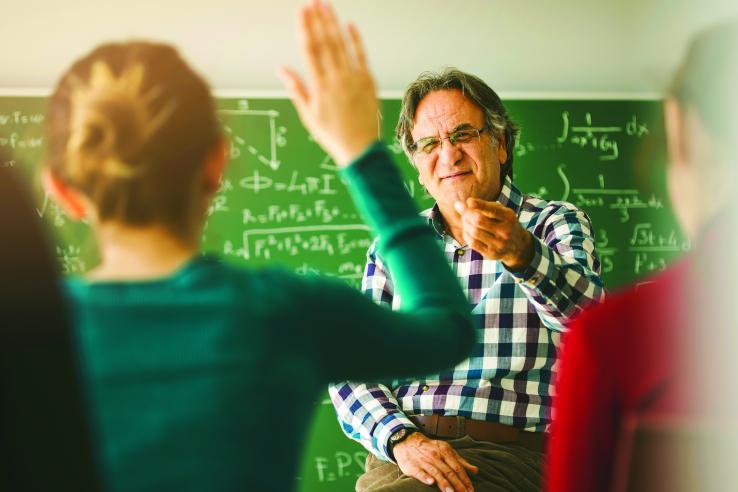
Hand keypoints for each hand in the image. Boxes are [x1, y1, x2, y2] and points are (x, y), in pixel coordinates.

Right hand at [278, 0, 378, 167]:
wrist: (361, 149)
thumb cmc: (333, 135)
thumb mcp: (309, 115)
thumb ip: (297, 89)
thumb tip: (281, 69)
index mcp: (320, 87)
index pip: (310, 51)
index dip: (305, 29)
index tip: (301, 12)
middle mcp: (337, 80)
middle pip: (325, 43)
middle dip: (317, 20)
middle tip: (312, 1)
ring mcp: (354, 79)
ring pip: (342, 45)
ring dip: (333, 23)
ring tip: (326, 6)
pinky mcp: (368, 82)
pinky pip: (362, 56)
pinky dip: (356, 40)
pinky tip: (349, 25)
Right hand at [393, 432, 477, 491]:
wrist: (408, 441)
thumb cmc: (429, 448)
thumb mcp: (446, 450)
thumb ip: (460, 461)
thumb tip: (475, 471)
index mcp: (445, 452)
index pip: (457, 467)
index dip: (465, 479)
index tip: (471, 490)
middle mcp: (435, 456)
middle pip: (449, 472)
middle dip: (458, 485)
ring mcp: (424, 461)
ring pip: (436, 473)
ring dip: (444, 483)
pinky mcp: (413, 466)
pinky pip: (420, 472)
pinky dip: (425, 477)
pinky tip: (431, 482)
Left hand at [455, 198, 533, 270]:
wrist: (517, 245)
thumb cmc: (504, 223)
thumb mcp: (500, 211)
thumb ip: (483, 206)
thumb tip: (461, 204)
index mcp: (509, 217)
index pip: (493, 210)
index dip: (479, 205)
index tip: (469, 201)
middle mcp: (506, 231)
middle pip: (479, 221)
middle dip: (467, 214)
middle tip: (463, 210)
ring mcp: (499, 244)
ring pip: (474, 232)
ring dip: (465, 224)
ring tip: (464, 220)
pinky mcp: (492, 254)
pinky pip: (472, 243)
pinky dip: (466, 234)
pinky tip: (467, 230)